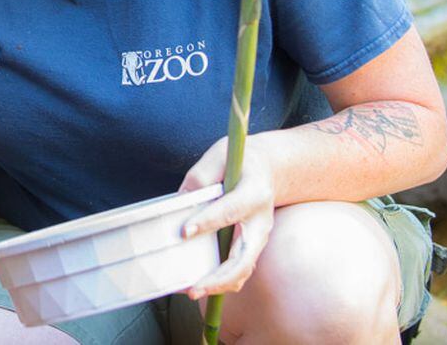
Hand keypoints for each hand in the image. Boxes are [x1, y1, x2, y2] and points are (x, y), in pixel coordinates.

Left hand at [177, 136, 277, 300]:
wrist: (268, 168)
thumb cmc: (240, 162)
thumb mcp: (219, 156)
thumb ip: (200, 178)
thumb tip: (179, 204)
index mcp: (255, 194)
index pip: (230, 211)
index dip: (207, 222)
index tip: (184, 232)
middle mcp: (260, 222)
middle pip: (244, 258)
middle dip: (219, 277)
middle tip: (194, 287)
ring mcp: (258, 238)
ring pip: (242, 271)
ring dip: (218, 285)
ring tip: (191, 291)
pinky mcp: (250, 247)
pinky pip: (238, 270)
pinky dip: (219, 281)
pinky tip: (198, 284)